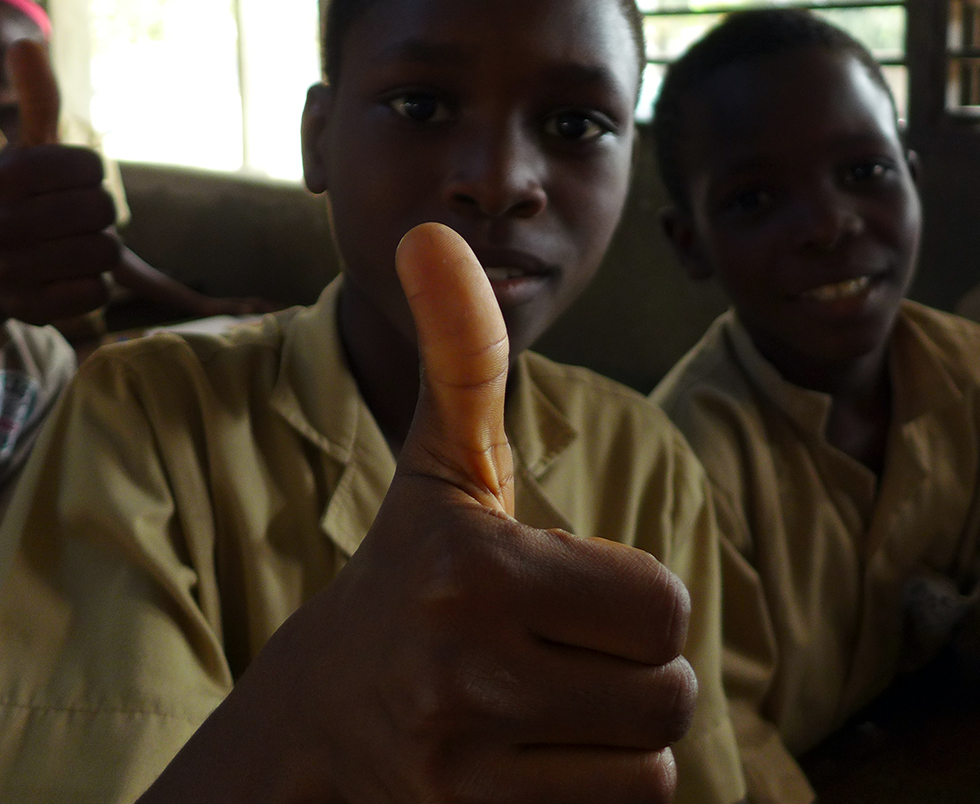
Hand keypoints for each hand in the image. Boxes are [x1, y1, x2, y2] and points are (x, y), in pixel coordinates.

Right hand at [0, 38, 119, 324]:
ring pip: (105, 255)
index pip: (92, 168)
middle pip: (105, 212)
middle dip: (101, 217)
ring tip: (69, 250)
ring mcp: (7, 270)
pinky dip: (93, 287)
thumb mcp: (29, 151)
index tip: (68, 184)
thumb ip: (39, 101)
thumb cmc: (21, 201)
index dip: (92, 177)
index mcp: (0, 176)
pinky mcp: (26, 310)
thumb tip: (27, 41)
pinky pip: (96, 294)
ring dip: (99, 252)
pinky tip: (64, 279)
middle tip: (73, 223)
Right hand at [143, 223, 695, 803]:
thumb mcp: (439, 467)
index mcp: (469, 566)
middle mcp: (460, 669)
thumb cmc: (406, 579)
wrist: (314, 727)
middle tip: (563, 658)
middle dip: (633, 672)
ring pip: (651, 761)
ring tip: (550, 711)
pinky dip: (601, 792)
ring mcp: (462, 764)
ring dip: (620, 736)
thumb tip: (432, 232)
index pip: (660, 602)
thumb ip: (460, 353)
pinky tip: (538, 763)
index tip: (568, 595)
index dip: (632, 599)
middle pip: (666, 688)